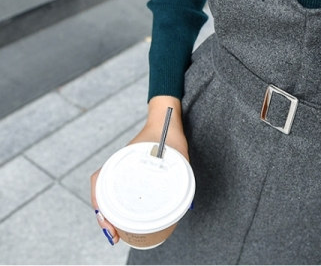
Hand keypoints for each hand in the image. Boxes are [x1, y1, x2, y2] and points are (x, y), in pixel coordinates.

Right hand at [90, 96, 187, 245]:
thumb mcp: (177, 153)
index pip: (99, 182)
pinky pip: (115, 190)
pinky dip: (115, 205)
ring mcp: (120, 168)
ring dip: (108, 213)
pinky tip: (122, 219)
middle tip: (113, 234)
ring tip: (115, 232)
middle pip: (100, 194)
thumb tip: (188, 206)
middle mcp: (117, 164)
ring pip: (105, 194)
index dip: (100, 205)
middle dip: (104, 217)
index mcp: (122, 158)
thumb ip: (182, 173)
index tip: (108, 222)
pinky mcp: (128, 172)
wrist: (166, 119)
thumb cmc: (169, 134)